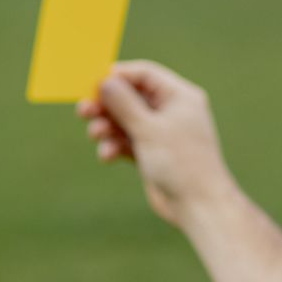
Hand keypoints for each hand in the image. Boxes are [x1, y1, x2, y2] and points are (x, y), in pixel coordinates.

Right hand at [77, 60, 236, 228]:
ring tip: (96, 135)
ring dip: (107, 127)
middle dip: (106, 105)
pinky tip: (107, 155)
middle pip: (131, 98)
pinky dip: (115, 145)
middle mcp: (171, 111)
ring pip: (126, 121)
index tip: (91, 83)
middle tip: (83, 111)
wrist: (198, 206)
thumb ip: (124, 104)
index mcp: (179, 97)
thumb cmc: (182, 163)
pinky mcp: (152, 153)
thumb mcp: (149, 129)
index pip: (144, 74)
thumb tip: (105, 80)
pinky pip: (128, 142)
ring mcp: (161, 133)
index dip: (117, 76)